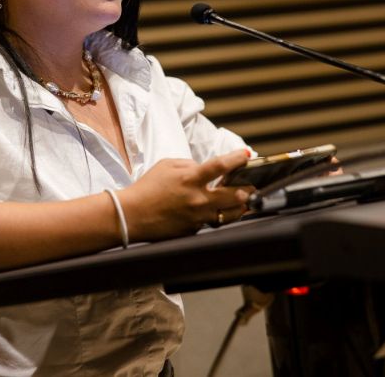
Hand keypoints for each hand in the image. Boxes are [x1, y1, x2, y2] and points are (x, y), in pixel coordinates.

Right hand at [117, 150, 253, 241]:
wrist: (132, 214)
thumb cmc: (147, 187)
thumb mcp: (166, 165)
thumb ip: (189, 164)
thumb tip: (204, 168)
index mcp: (190, 179)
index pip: (220, 166)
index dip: (236, 159)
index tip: (246, 155)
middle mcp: (197, 199)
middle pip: (235, 195)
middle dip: (248, 189)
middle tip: (252, 186)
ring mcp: (197, 217)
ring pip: (229, 213)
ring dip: (238, 206)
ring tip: (242, 201)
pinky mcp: (194, 230)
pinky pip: (211, 222)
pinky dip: (216, 215)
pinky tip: (216, 211)